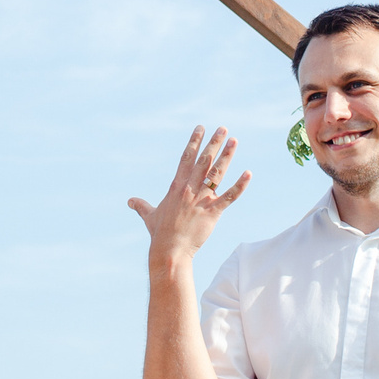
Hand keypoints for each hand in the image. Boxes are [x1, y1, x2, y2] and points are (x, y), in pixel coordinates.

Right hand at [127, 127, 251, 265]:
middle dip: (214, 143)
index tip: (201, 128)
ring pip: (216, 173)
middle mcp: (189, 189)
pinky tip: (248, 173)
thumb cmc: (159, 233)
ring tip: (234, 141)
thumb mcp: (149, 216)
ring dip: (226, 156)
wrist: (170, 250)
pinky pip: (229, 196)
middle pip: (204, 161)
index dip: (194, 142)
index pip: (186, 158)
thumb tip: (130, 201)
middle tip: (223, 128)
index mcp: (176, 186)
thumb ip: (141, 205)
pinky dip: (240, 185)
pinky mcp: (213, 212)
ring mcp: (202, 200)